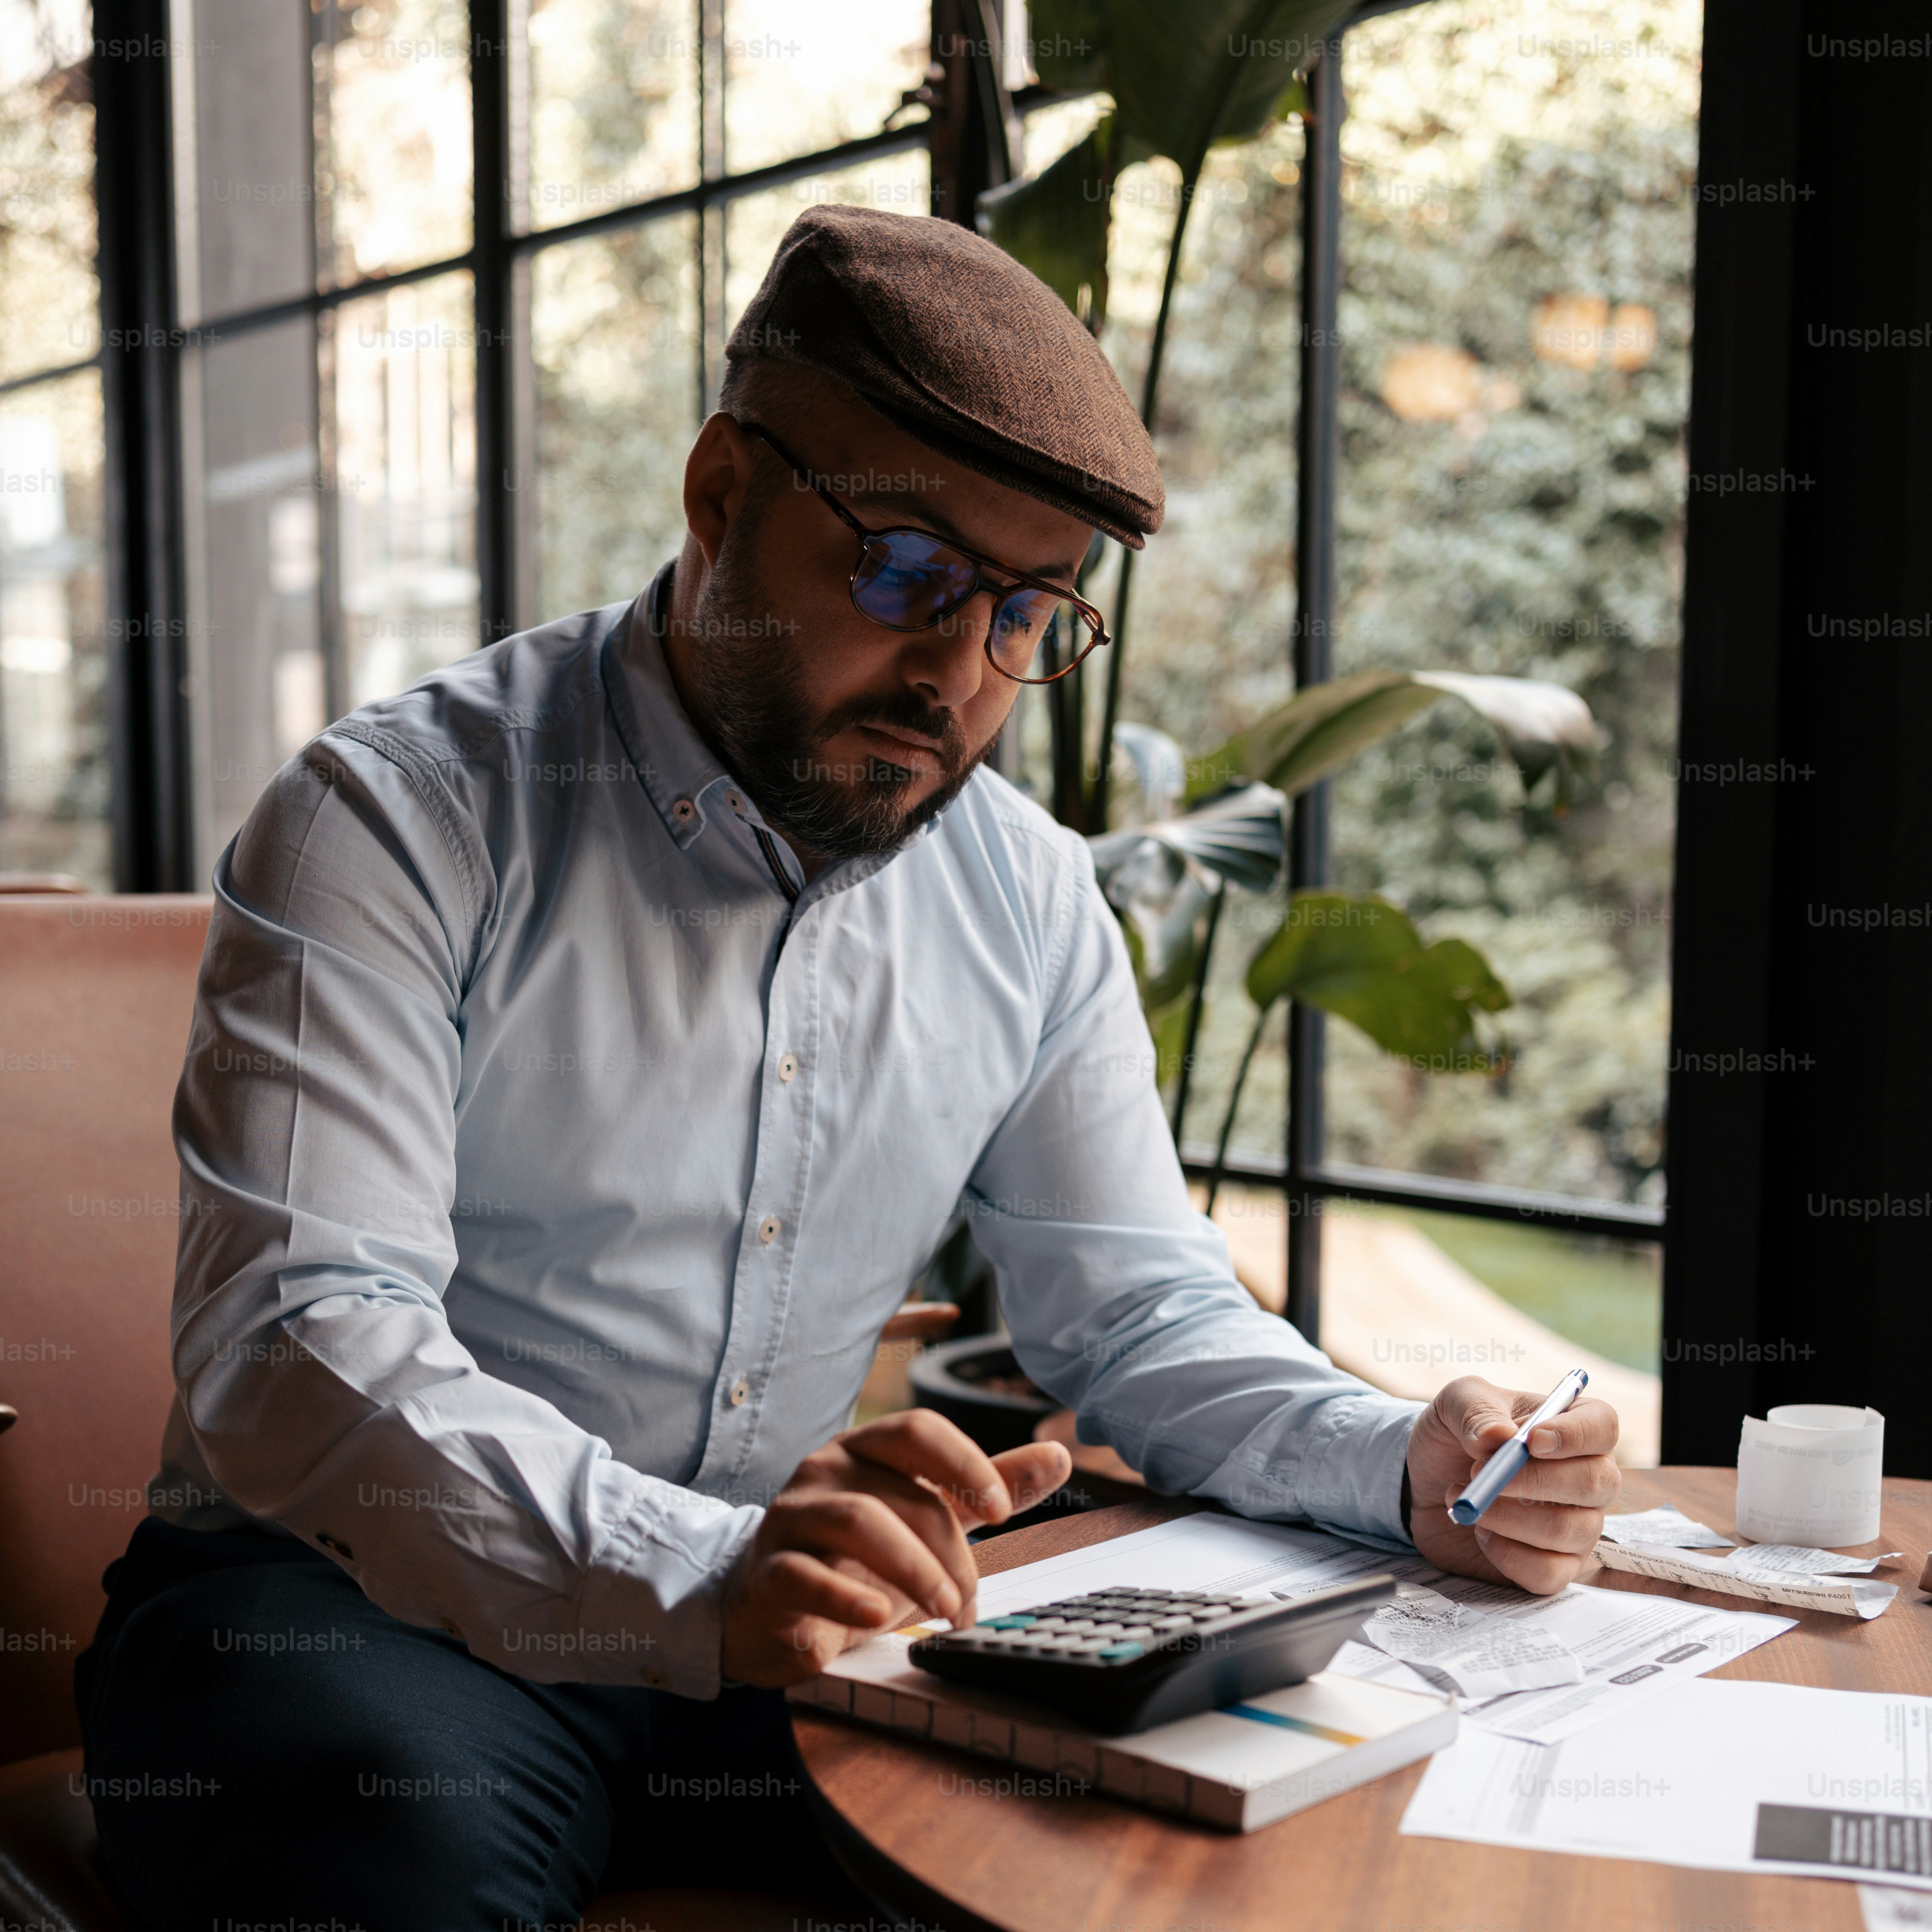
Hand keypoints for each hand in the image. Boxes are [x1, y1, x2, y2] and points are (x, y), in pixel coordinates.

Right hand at [720, 1408, 1071, 1686]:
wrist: (767, 1607)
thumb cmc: (853, 1558)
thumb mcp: (922, 1518)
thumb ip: (983, 1487)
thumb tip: (1058, 1455)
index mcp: (865, 1450)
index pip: (917, 1430)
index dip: (965, 1462)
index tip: (1001, 1512)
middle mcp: (825, 1471)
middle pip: (901, 1492)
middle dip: (950, 1552)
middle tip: (970, 1604)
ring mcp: (792, 1518)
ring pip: (859, 1521)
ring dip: (914, 1570)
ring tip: (944, 1612)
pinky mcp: (768, 1571)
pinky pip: (804, 1575)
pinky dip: (846, 1598)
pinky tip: (878, 1618)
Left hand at [1406, 1376, 1619, 1593]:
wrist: (1425, 1485)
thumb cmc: (1453, 1438)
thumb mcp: (1454, 1403)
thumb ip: (1474, 1410)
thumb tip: (1500, 1436)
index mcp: (1572, 1426)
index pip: (1602, 1424)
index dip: (1574, 1434)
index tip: (1531, 1442)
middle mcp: (1588, 1477)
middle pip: (1595, 1482)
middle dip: (1532, 1480)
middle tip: (1477, 1471)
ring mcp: (1578, 1526)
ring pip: (1568, 1530)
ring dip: (1506, 1516)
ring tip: (1467, 1500)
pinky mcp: (1556, 1566)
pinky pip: (1549, 1573)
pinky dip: (1506, 1555)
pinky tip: (1482, 1534)